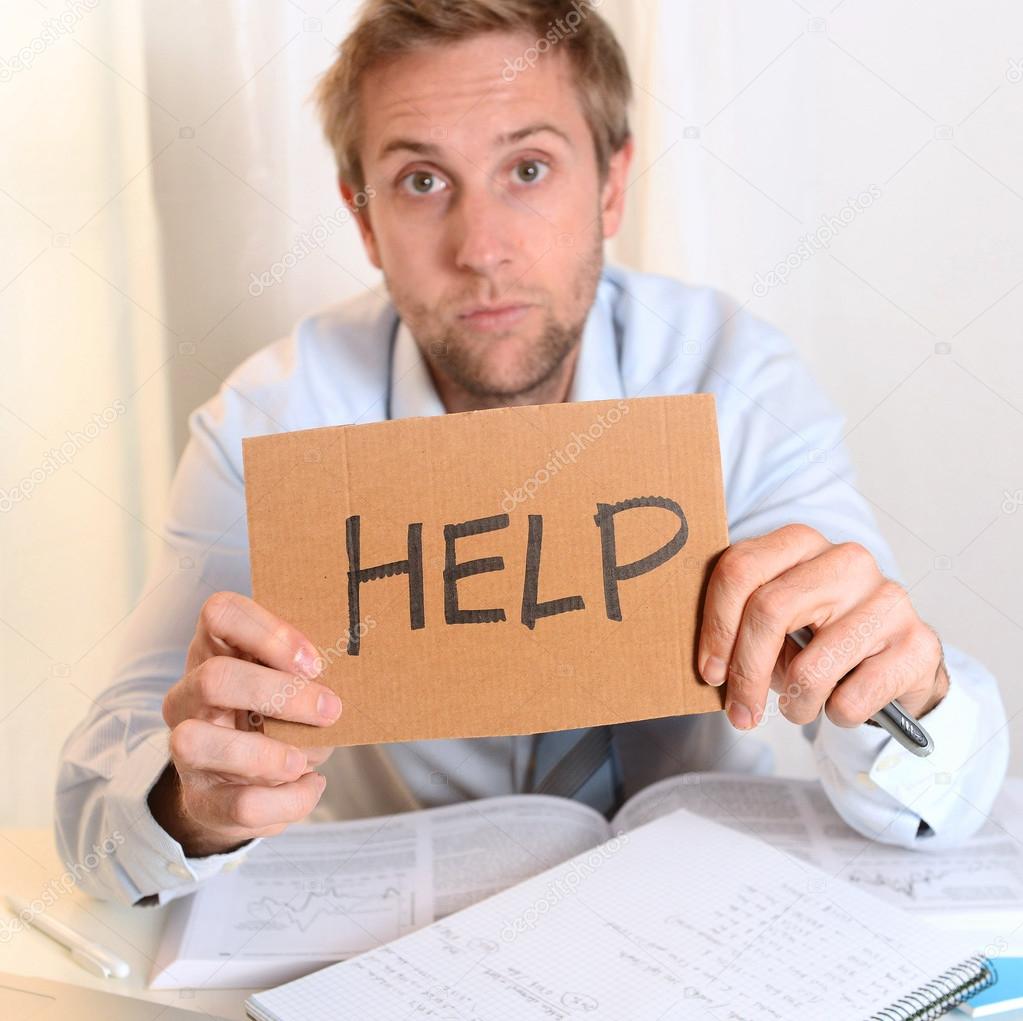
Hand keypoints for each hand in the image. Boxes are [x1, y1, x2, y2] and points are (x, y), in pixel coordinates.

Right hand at [150, 592, 341, 856]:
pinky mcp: (200, 799)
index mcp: (214, 650)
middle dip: (278, 694)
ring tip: (305, 760)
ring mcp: (185, 748)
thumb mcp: (290, 685)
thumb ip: (308, 673)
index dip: (268, 632)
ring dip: (267, 754)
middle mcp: (188, 695)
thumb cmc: (278, 716)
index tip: (314, 661)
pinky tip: (310, 786)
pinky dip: (289, 800)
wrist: (244, 784)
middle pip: (213, 677)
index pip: (219, 613)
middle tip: (330, 709)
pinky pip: (240, 804)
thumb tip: (354, 676)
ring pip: (199, 741)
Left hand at [697, 524, 948, 731]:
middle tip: (740, 713)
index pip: (740, 569)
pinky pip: (851, 699)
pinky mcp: (917, 643)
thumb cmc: (820, 640)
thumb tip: (711, 668)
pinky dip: (836, 715)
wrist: (899, 663)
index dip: (716, 626)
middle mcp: (847, 560)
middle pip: (769, 611)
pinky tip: (841, 705)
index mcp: (801, 543)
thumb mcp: (777, 623)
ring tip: (799, 708)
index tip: (710, 672)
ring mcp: (887, 599)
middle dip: (745, 672)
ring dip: (795, 705)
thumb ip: (742, 626)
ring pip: (810, 667)